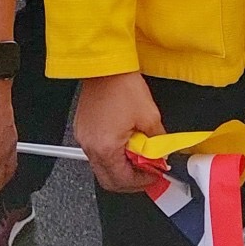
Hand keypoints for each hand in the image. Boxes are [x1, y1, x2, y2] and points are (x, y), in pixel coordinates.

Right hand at [75, 70, 162, 192]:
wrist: (105, 63)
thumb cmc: (122, 84)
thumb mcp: (149, 116)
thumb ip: (158, 142)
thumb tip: (162, 155)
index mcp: (106, 148)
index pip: (123, 180)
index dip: (142, 182)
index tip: (155, 176)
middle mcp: (90, 146)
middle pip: (109, 180)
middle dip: (130, 180)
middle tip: (147, 173)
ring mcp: (83, 138)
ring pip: (102, 166)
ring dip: (120, 166)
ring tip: (138, 155)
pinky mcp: (82, 129)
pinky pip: (96, 151)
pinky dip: (111, 153)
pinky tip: (125, 143)